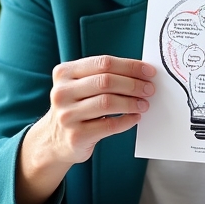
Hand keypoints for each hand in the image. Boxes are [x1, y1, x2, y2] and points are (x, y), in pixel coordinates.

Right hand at [17, 56, 155, 203]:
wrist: (55, 140)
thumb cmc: (76, 108)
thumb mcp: (80, 86)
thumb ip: (103, 76)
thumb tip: (141, 73)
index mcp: (64, 73)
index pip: (103, 63)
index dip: (130, 66)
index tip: (149, 71)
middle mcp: (62, 92)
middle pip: (106, 81)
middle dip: (133, 84)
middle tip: (149, 89)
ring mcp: (67, 115)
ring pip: (108, 103)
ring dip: (132, 102)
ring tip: (144, 104)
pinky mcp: (76, 135)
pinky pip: (109, 125)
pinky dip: (127, 120)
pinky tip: (135, 118)